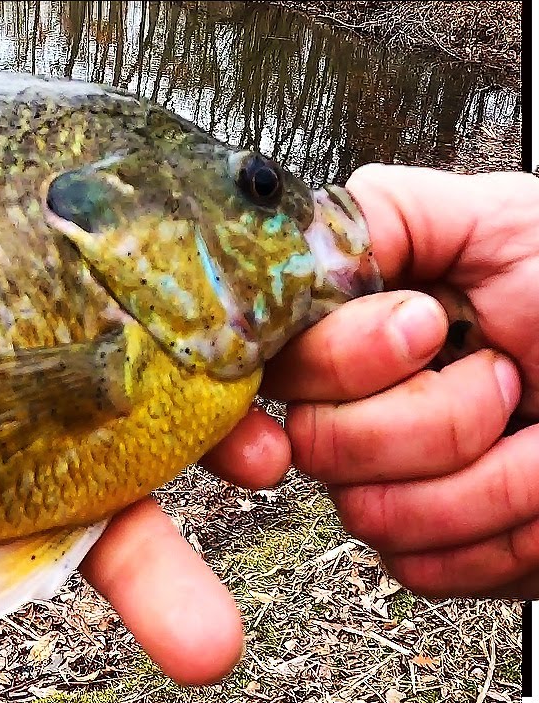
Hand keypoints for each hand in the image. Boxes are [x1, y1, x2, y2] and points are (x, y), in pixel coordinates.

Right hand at [215, 163, 538, 598]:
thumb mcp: (503, 221)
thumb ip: (387, 214)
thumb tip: (298, 244)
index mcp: (347, 335)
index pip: (271, 363)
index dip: (336, 363)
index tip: (418, 336)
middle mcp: (346, 411)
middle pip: (318, 446)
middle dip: (440, 414)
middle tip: (507, 373)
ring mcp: (383, 487)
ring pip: (373, 514)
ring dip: (488, 475)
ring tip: (537, 431)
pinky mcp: (430, 554)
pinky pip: (427, 568)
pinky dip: (508, 532)